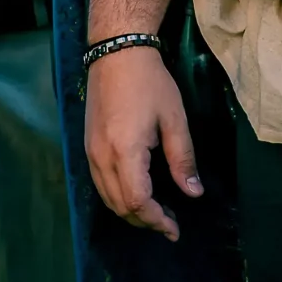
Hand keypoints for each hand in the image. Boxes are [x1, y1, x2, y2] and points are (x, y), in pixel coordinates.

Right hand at [84, 46, 201, 240]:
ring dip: (131, 212)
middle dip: (145, 221)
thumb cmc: (150, 83)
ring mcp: (90, 154)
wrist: (116, 53)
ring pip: (107, 199)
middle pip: (120, 206)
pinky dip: (119, 198)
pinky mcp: (88, 148)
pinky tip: (138, 193)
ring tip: (157, 212)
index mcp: (125, 151)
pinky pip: (101, 185)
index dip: (157, 220)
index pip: (138, 201)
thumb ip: (182, 159)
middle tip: (170, 223)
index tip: (175, 229)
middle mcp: (102, 158)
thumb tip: (193, 193)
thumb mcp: (174, 119)